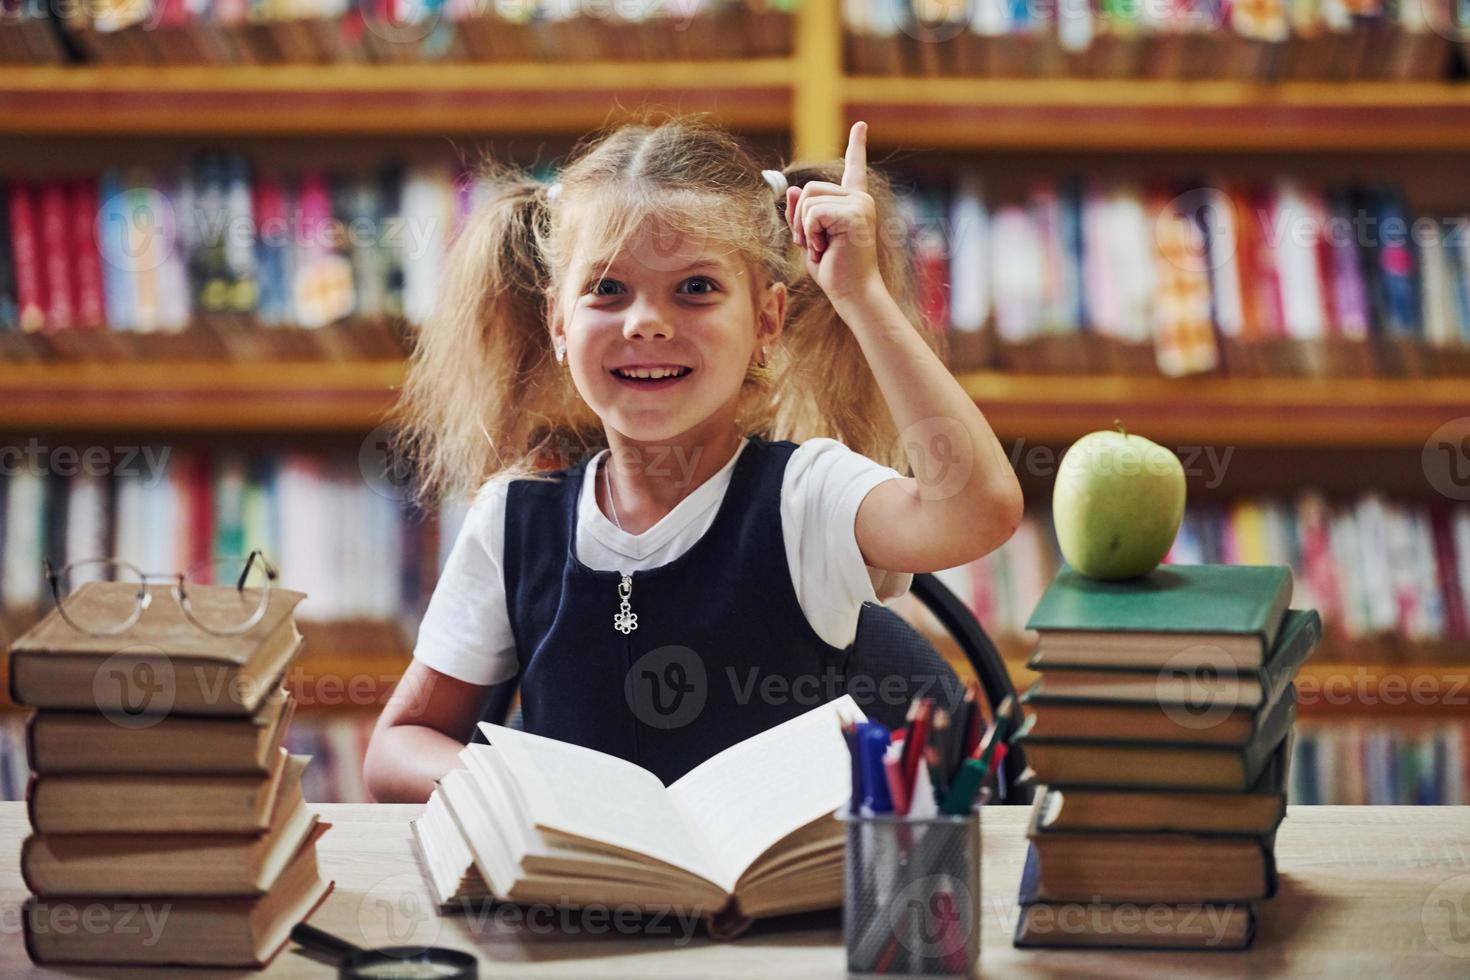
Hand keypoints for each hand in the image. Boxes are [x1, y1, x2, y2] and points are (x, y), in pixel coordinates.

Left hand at [785, 121, 887, 312]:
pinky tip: (825, 249)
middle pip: (809, 190)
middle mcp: (859, 198)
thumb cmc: (834, 270)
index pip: (854, 168)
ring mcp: (859, 204)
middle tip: (816, 246)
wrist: (853, 293)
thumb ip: (801, 214)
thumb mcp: (809, 238)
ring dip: (805, 230)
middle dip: (800, 220)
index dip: (857, 146)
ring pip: (808, 201)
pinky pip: (812, 214)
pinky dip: (809, 234)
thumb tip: (795, 189)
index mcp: (854, 202)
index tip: (861, 125)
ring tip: (823, 248)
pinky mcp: (853, 213)